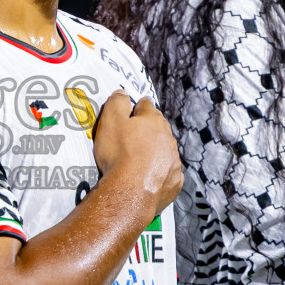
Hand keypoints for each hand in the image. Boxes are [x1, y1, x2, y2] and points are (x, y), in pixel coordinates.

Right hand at [92, 91, 183, 215]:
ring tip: (138, 161)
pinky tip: (149, 178)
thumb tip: (122, 93)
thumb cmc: (118, 153)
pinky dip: (160, 173)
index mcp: (153, 120)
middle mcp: (168, 138)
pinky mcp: (174, 181)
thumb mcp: (110, 120)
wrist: (130, 192)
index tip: (128, 113)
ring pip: (165, 150)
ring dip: (155, 152)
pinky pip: (168, 173)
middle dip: (147, 130)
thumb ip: (117, 102)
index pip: (145, 105)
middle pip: (158, 128)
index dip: (135, 108)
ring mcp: (174, 160)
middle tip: (131, 139)